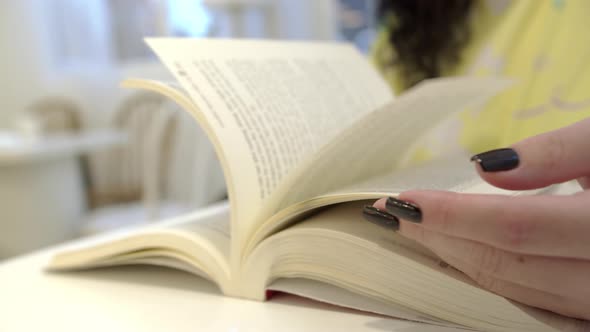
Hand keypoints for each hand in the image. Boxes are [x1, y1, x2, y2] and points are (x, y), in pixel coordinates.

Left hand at [371, 118, 589, 319]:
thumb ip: (558, 153)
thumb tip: (487, 167)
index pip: (515, 227)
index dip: (452, 215)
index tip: (403, 200)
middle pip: (504, 262)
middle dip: (439, 236)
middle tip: (391, 213)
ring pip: (513, 287)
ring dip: (455, 258)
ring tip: (413, 230)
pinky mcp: (588, 308)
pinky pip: (529, 299)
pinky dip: (488, 275)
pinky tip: (457, 254)